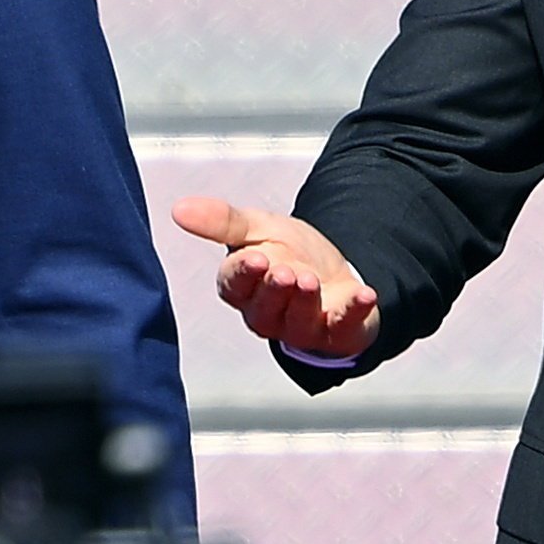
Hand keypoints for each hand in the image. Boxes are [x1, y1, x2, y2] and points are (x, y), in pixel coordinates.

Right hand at [168, 195, 376, 365]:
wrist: (332, 269)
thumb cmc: (288, 253)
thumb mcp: (256, 227)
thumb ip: (221, 221)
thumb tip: (179, 209)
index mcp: (243, 288)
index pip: (235, 285)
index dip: (244, 274)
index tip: (255, 258)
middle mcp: (268, 314)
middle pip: (265, 310)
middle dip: (275, 291)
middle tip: (286, 272)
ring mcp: (302, 327)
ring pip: (297, 323)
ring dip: (305, 303)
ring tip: (311, 281)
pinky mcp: (336, 333)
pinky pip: (344, 328)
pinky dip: (353, 312)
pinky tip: (364, 295)